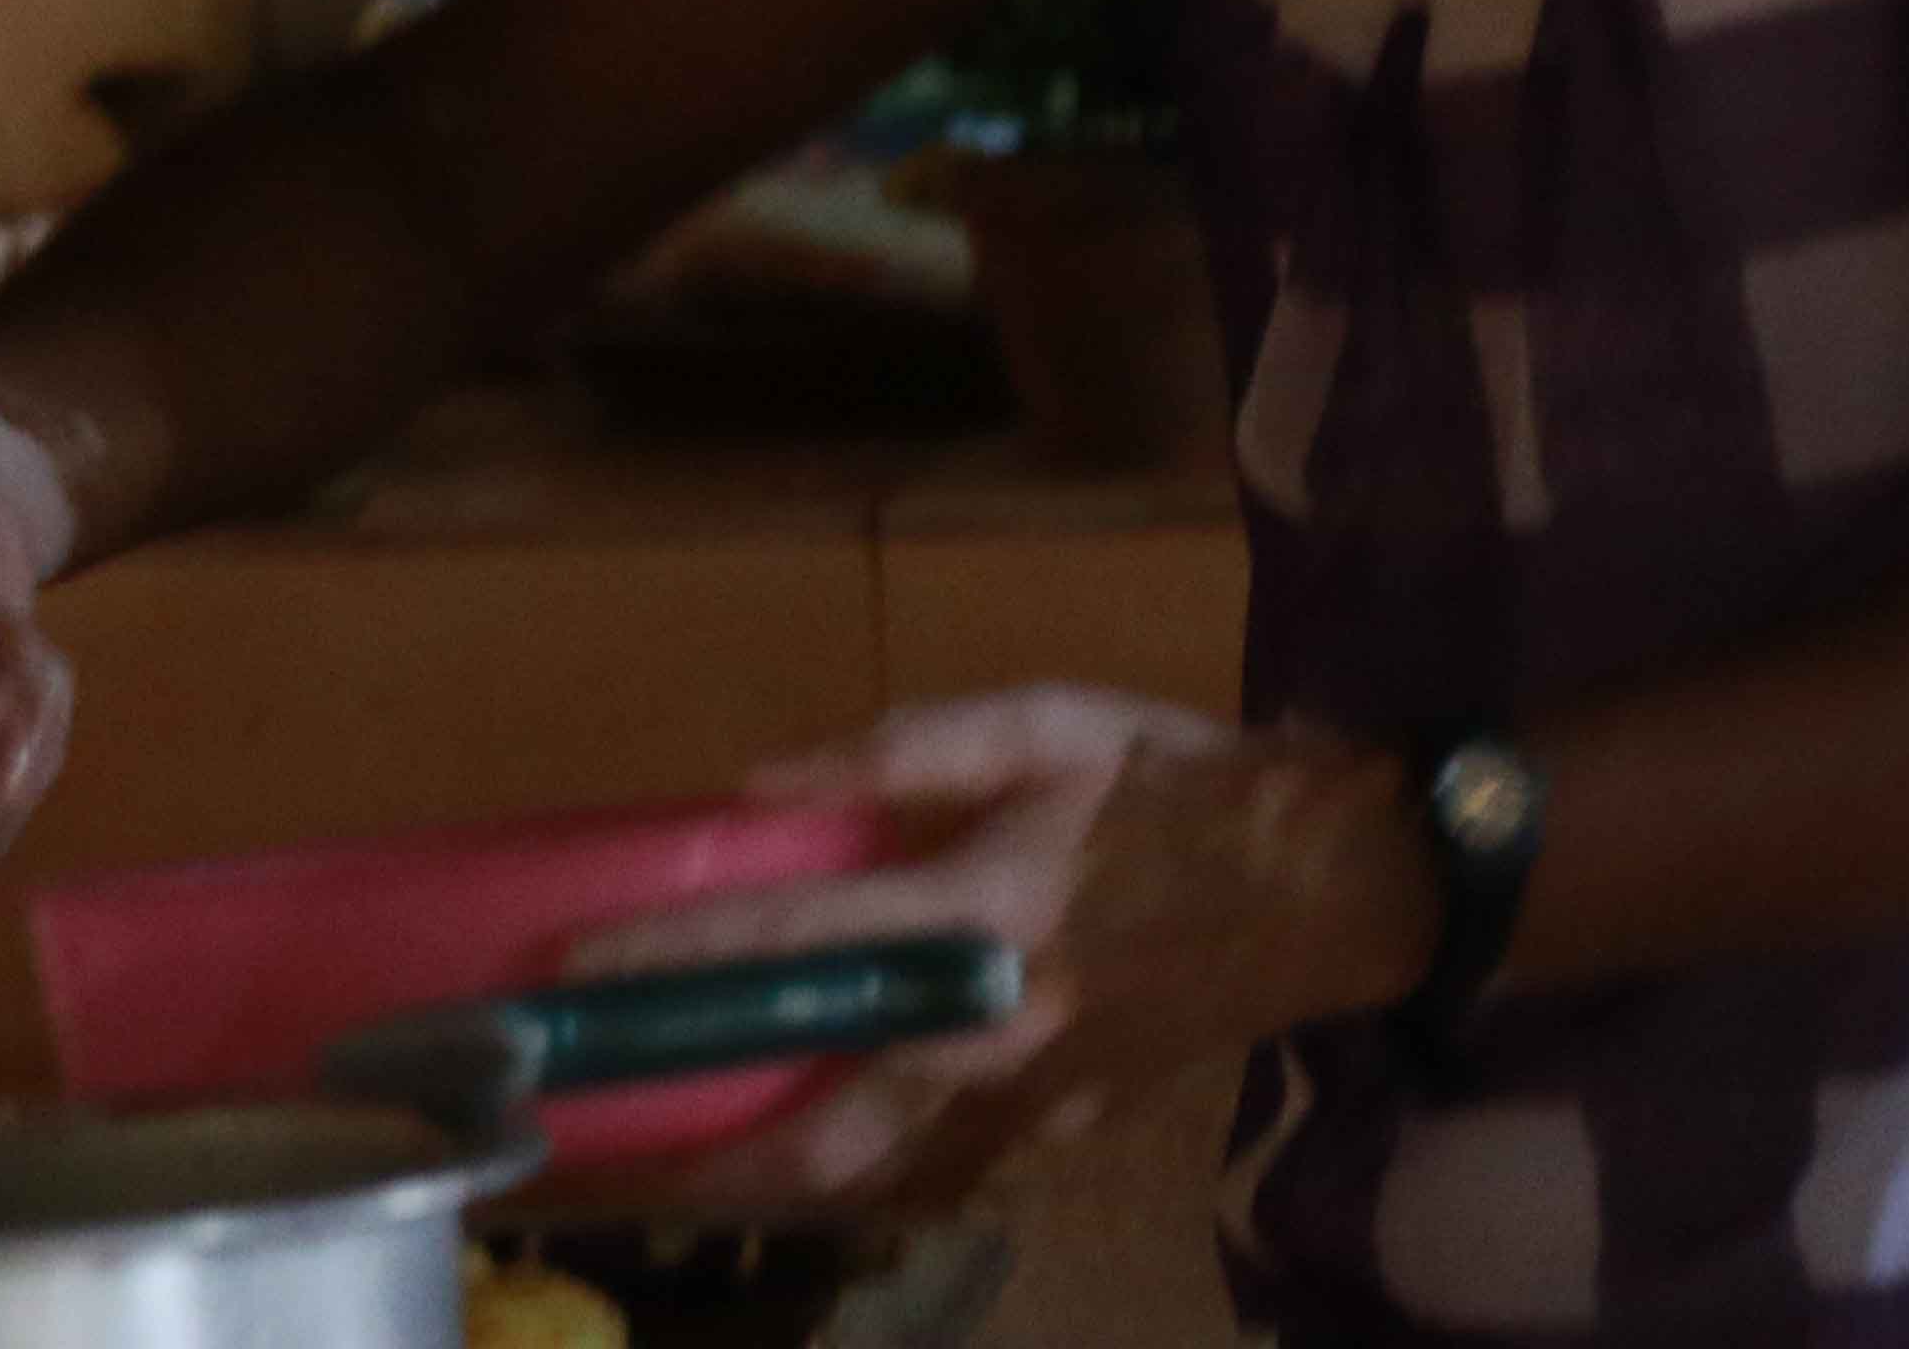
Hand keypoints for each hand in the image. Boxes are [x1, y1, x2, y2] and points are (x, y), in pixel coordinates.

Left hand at [563, 687, 1433, 1214]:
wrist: (1340, 885)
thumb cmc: (1186, 786)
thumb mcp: (1053, 724)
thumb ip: (908, 749)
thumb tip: (766, 782)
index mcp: (986, 917)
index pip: (794, 952)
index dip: (671, 966)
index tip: (568, 978)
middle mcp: (998, 1034)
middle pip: (817, 1130)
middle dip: (693, 1155)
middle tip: (591, 1148)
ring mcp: (1036, 1105)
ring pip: (871, 1179)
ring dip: (758, 1184)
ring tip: (654, 1175)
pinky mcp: (1067, 1137)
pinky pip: (937, 1174)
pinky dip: (855, 1177)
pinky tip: (797, 1161)